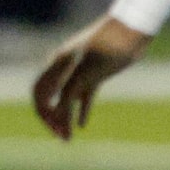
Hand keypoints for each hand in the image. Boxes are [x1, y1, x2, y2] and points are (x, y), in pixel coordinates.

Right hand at [32, 14, 149, 140]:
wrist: (129, 32)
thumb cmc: (105, 49)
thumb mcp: (84, 74)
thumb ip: (68, 94)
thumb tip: (55, 116)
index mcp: (56, 65)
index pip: (39, 94)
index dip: (43, 113)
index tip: (54, 128)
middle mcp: (63, 69)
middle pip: (50, 99)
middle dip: (52, 120)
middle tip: (61, 138)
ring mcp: (79, 72)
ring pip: (66, 100)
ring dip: (65, 119)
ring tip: (69, 138)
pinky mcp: (94, 74)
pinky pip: (83, 96)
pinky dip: (81, 110)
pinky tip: (82, 125)